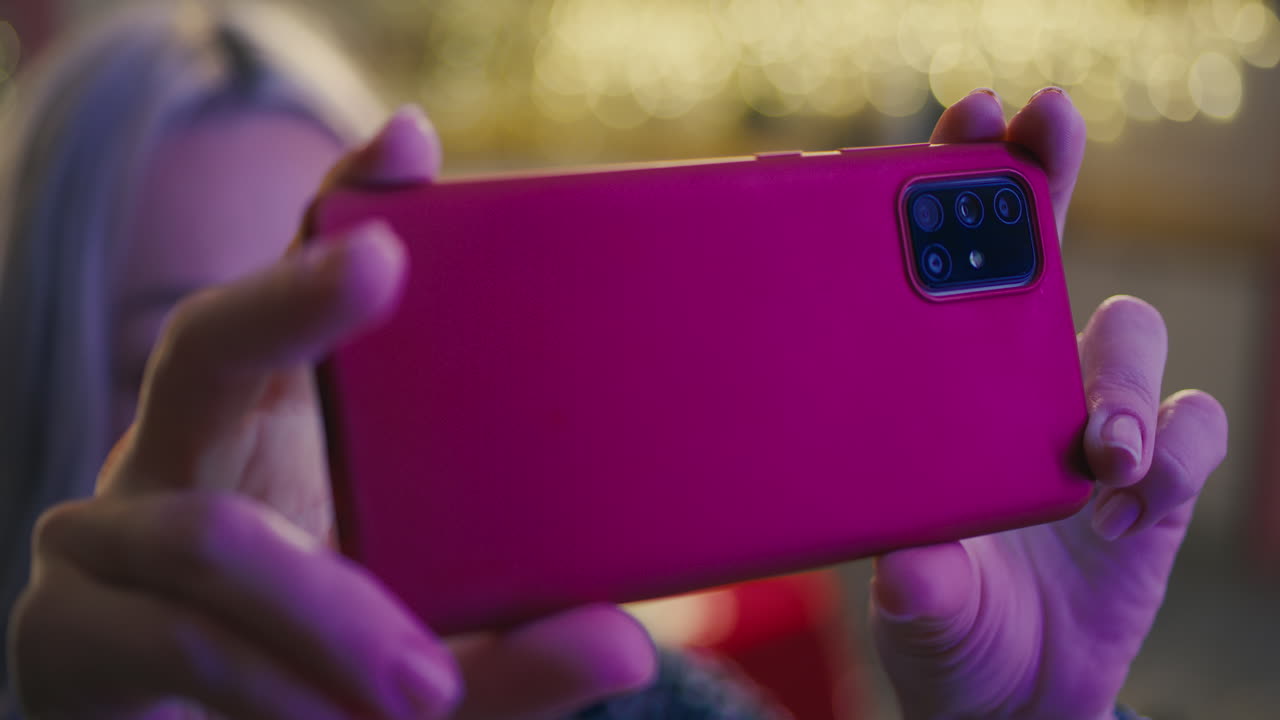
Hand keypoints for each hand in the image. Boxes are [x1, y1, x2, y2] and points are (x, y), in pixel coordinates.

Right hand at [8, 108, 655, 719]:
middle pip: (210, 338)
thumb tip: (622, 647)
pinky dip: (267, 687)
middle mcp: (186, 459)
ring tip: (419, 688)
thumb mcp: (429, 652)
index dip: (342, 211)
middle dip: (291, 297)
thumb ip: (513, 650)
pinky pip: (172, 637)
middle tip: (383, 264)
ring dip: (325, 609)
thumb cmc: (327, 689)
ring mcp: (115, 538)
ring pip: (208, 531)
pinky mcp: (70, 633)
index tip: (410, 144)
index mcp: (274, 432)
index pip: (298, 293)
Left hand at [870, 89, 1228, 719]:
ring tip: (1097, 447)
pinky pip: (1194, 427)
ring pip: (1132, 332)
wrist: (1012, 698)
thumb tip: (914, 567)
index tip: (975, 116)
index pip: (953, 272)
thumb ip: (918, 585)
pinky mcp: (1160, 485)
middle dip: (1052, 177)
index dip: (967, 184)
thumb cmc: (946, 630)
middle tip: (1049, 123)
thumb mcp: (915, 607)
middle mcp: (1021, 391)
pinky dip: (1178, 442)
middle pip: (1051, 254)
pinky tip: (1139, 484)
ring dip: (1120, 367)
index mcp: (944, 396)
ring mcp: (1097, 429)